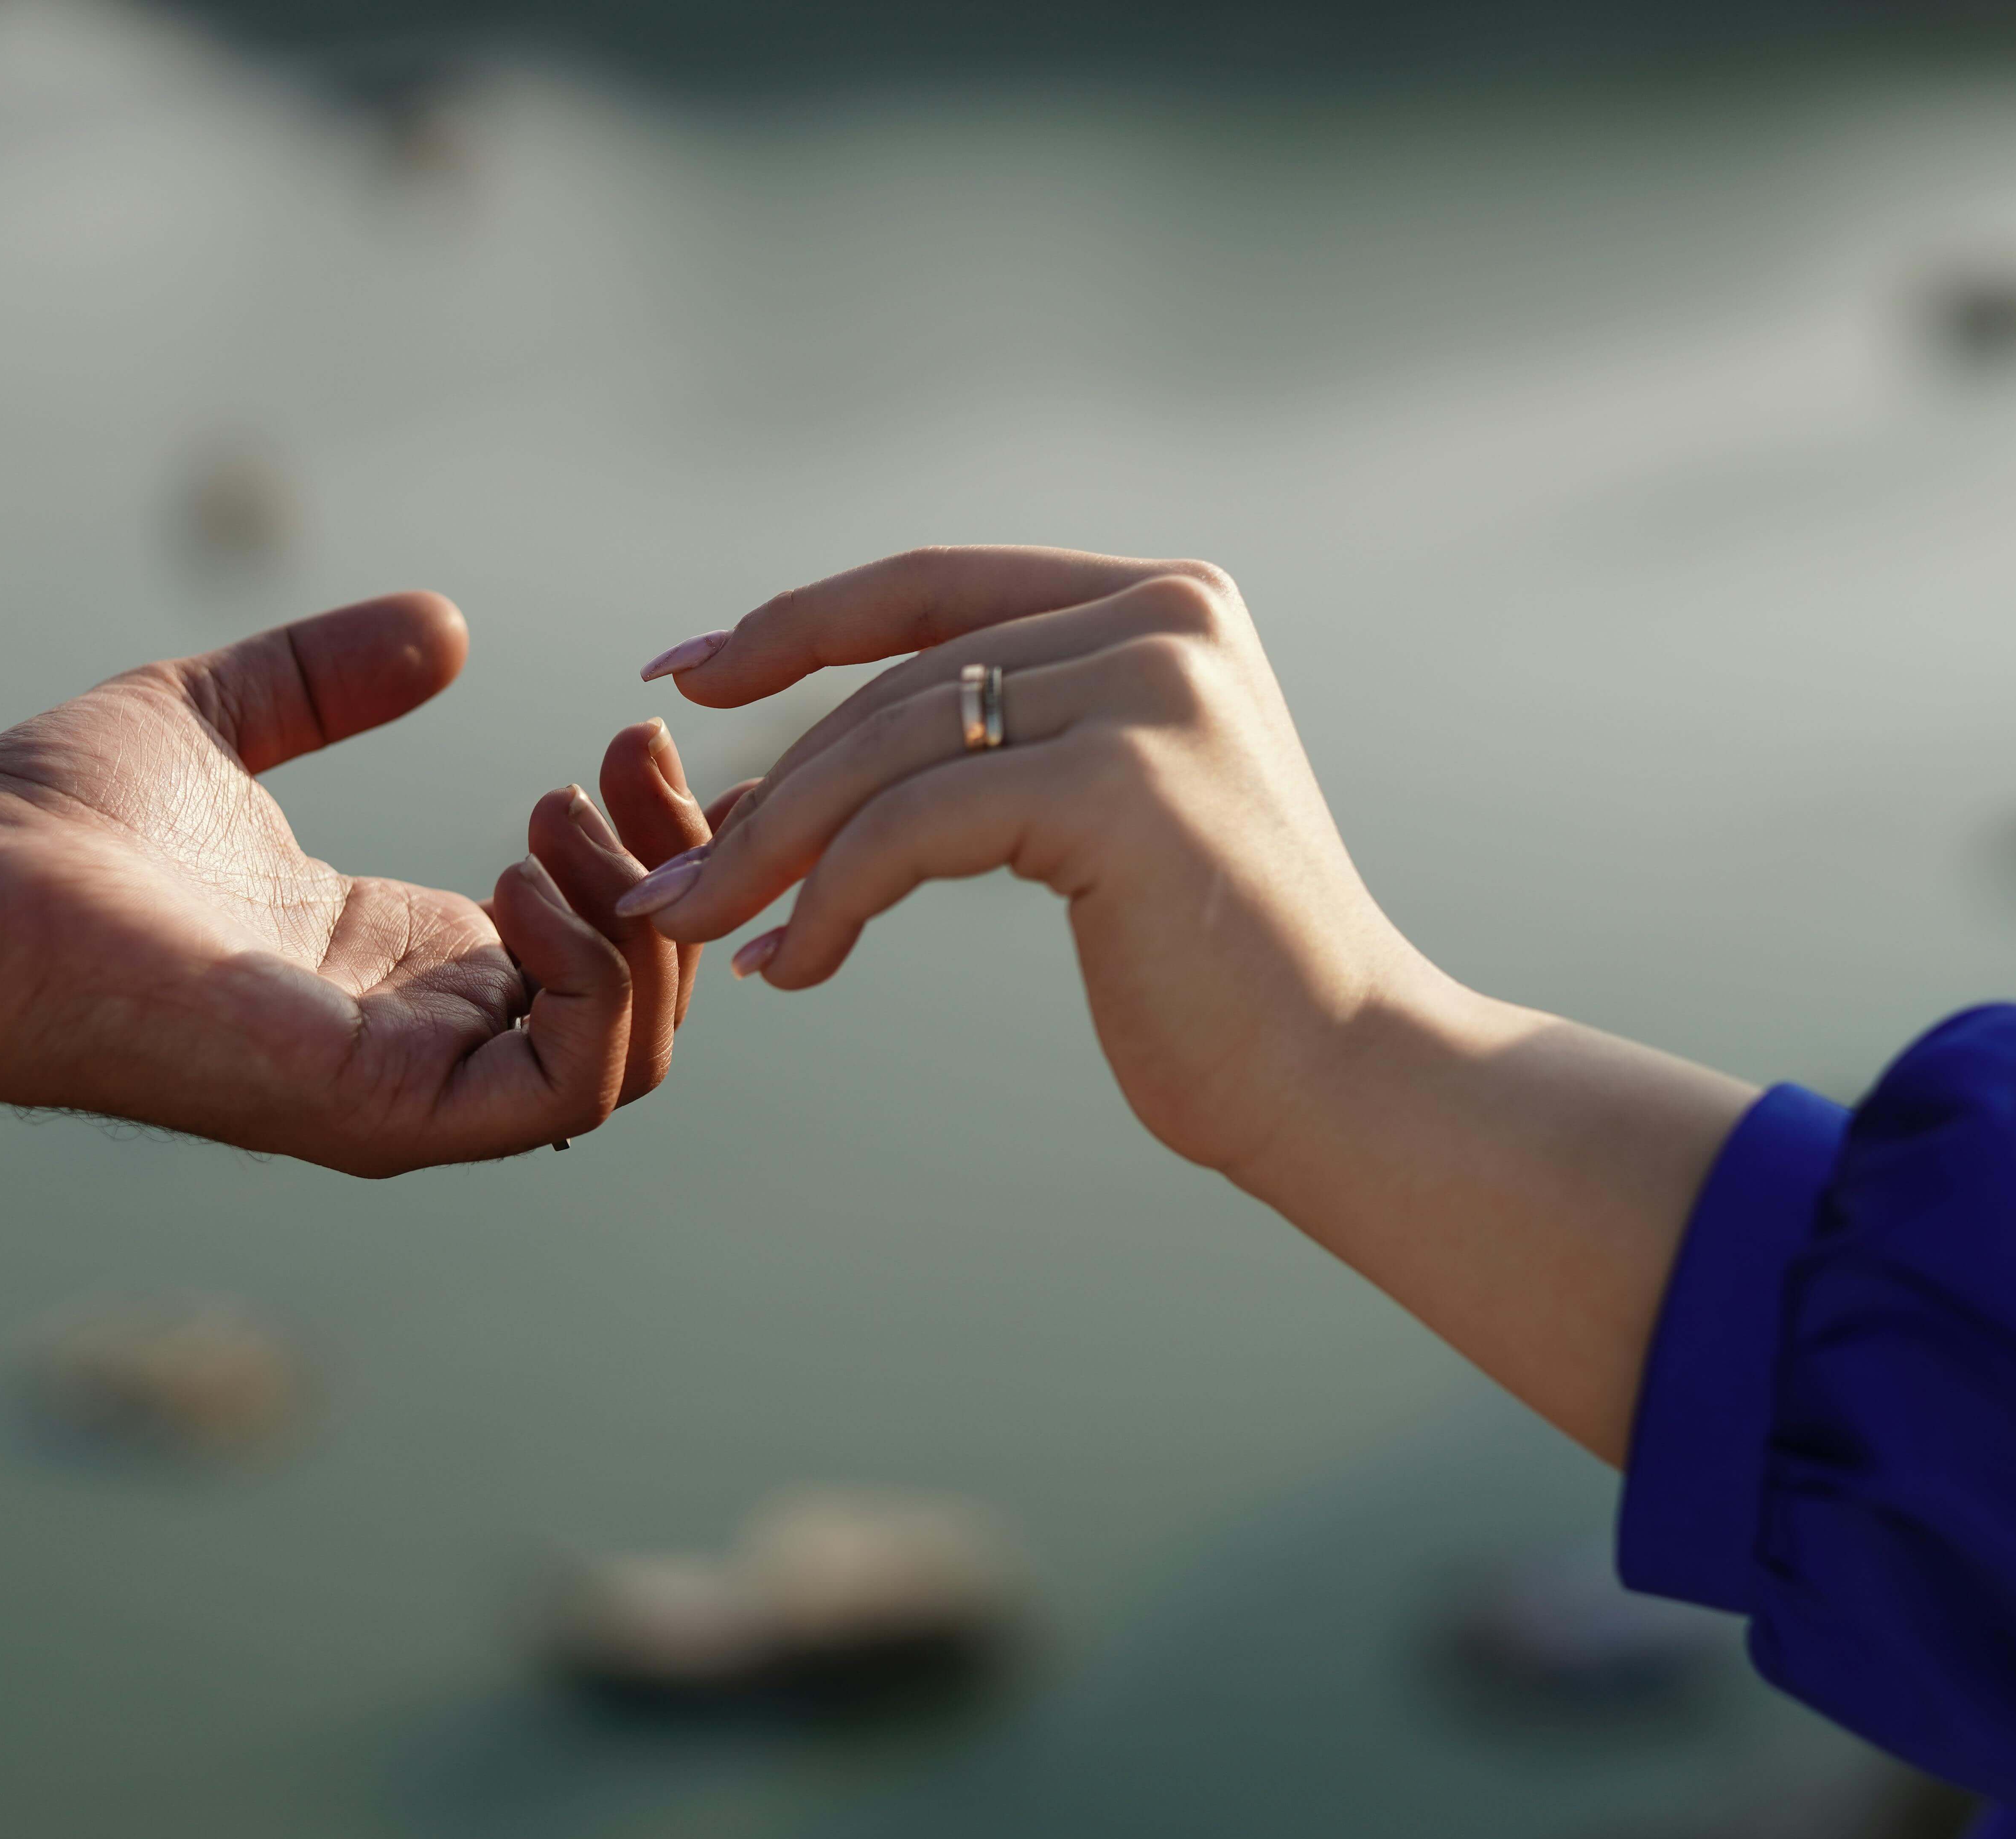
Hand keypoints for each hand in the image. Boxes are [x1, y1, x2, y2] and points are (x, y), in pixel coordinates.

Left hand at [0, 593, 708, 1174]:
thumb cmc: (48, 827)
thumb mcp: (218, 715)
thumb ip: (327, 675)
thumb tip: (443, 626)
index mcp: (397, 969)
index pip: (595, 945)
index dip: (652, 850)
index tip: (652, 743)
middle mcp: (418, 1043)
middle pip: (639, 1002)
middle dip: (669, 873)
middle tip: (628, 755)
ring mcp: (406, 1093)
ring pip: (626, 1059)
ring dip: (637, 926)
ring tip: (560, 811)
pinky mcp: (383, 1112)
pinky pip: (562, 1086)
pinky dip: (587, 988)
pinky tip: (525, 883)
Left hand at [623, 545, 1752, 1460]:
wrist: (1343, 1074)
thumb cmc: (1216, 975)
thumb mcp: (1105, 813)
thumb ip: (1011, 735)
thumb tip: (824, 746)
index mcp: (1169, 600)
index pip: (935, 586)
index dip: (797, 623)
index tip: (686, 671)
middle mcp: (1167, 617)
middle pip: (901, 682)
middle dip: (767, 779)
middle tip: (671, 871)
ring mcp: (1152, 690)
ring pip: (890, 753)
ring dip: (772, 847)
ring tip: (700, 924)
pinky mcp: (1121, 783)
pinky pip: (914, 828)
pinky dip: (833, 897)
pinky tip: (799, 965)